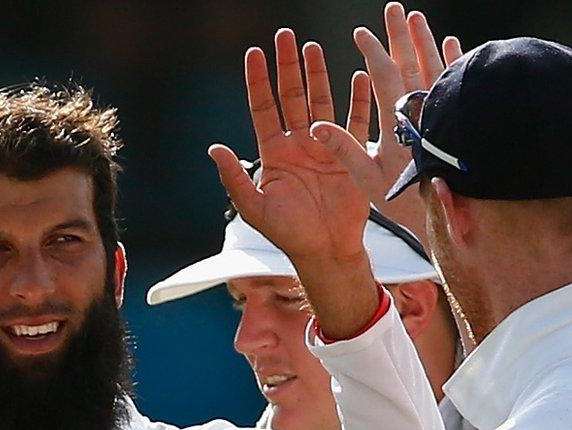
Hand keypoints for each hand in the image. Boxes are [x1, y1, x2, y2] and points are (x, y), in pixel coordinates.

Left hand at [210, 29, 376, 275]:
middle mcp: (299, 143)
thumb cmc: (289, 233)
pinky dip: (357, 100)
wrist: (326, 251)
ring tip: (312, 48)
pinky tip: (357, 76)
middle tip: (285, 36)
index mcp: (274, 153)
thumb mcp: (255, 208)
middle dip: (287, 66)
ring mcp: (325, 146)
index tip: (254, 53)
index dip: (258, 81)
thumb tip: (214, 148)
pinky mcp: (351, 155)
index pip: (263, 108)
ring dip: (317, 74)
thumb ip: (235, 178)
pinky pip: (356, 122)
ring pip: (320, 101)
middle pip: (291, 96)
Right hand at [353, 3, 462, 237]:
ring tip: (416, 17)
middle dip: (399, 34)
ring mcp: (442, 113)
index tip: (361, 34)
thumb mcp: (368, 180)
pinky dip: (453, 60)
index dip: (372, 51)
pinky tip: (452, 43)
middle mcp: (422, 112)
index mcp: (397, 122)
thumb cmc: (405, 200)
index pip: (383, 75)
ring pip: (434, 67)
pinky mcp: (458, 119)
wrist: (450, 214)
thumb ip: (344, 149)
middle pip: (411, 62)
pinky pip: (455, 83)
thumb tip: (315, 127)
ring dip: (425, 40)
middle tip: (393, 9)